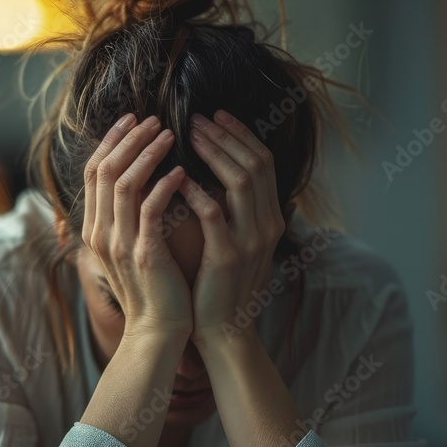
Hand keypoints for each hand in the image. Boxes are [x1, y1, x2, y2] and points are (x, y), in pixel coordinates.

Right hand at [82, 113, 193, 338]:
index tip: (133, 119)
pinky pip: (149, 208)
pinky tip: (182, 170)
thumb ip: (129, 216)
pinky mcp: (144, 253)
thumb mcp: (132, 247)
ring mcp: (119, 243)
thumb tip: (141, 178)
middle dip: (127, 138)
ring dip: (146, 152)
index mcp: (95, 229)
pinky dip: (164, 184)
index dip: (111, 142)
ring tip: (169, 133)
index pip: (94, 173)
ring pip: (123, 183)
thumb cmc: (154, 288)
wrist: (158, 332)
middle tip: (152, 117)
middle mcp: (100, 233)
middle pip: (103, 170)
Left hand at [177, 111, 284, 348]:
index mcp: (269, 218)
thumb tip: (212, 171)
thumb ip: (232, 209)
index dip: (240, 134)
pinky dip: (196, 190)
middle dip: (226, 135)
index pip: (263, 162)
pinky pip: (214, 213)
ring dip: (213, 152)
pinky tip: (177, 177)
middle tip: (197, 117)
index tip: (215, 115)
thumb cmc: (219, 284)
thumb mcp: (233, 241)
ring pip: (240, 180)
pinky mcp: (228, 256)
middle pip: (256, 163)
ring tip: (186, 135)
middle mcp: (267, 224)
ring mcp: (251, 240)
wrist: (223, 331)